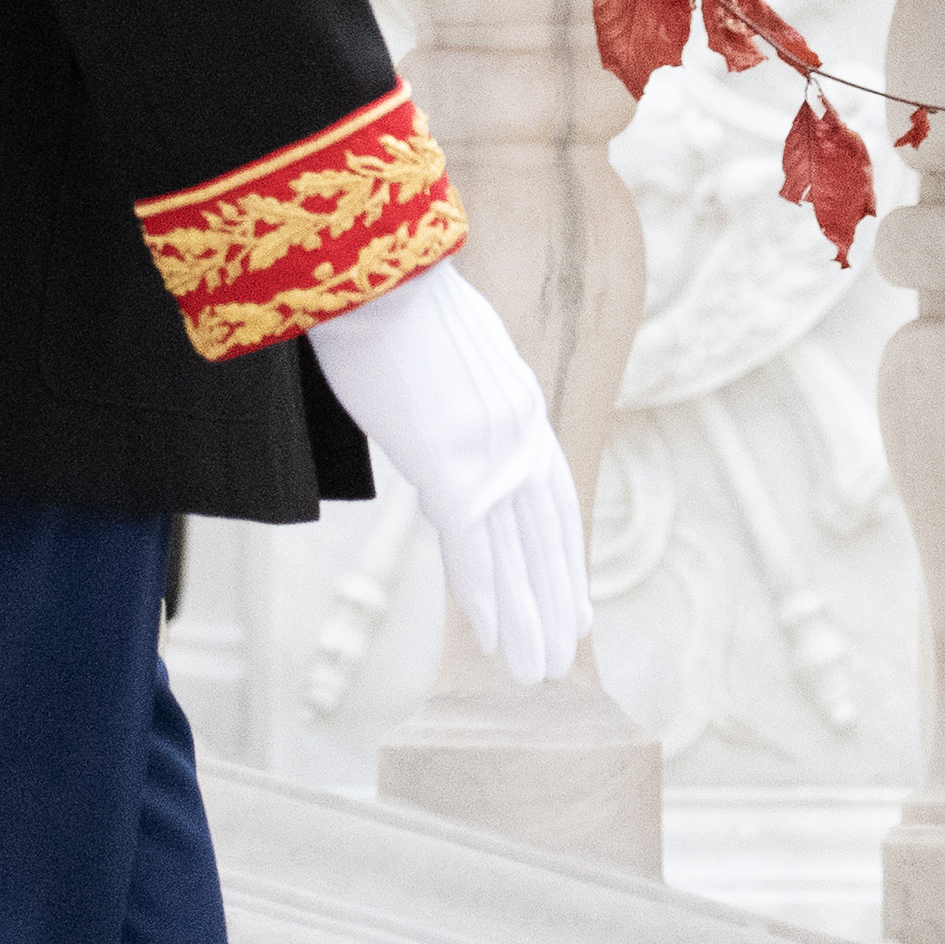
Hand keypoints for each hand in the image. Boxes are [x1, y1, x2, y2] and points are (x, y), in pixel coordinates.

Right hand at [306, 260, 589, 685]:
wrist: (373, 272)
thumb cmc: (387, 302)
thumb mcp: (438, 355)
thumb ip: (453, 404)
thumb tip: (440, 444)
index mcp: (517, 404)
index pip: (551, 494)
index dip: (561, 550)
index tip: (570, 594)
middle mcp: (517, 432)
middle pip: (545, 534)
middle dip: (552, 598)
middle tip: (562, 652)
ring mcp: (488, 452)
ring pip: (518, 554)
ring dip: (526, 617)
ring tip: (535, 672)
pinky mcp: (452, 467)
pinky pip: (475, 550)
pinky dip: (488, 598)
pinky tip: (494, 639)